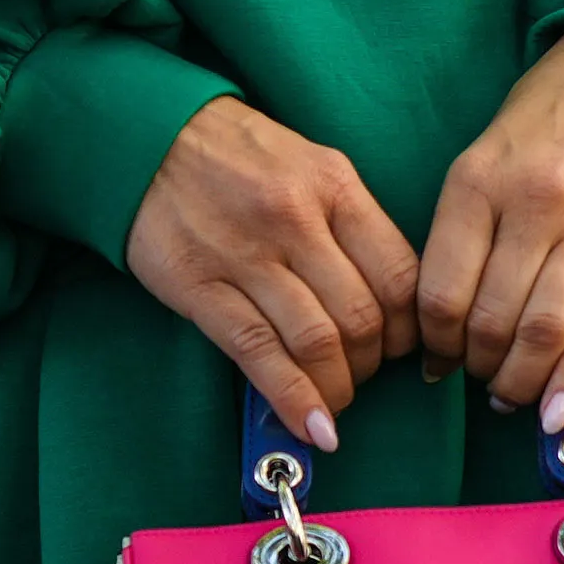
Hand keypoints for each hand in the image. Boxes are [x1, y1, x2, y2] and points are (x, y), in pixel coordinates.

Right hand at [124, 98, 418, 452]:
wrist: (151, 135)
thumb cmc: (243, 156)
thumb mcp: (314, 166)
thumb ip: (354, 225)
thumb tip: (394, 303)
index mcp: (335, 186)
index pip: (400, 275)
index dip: (412, 329)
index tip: (406, 349)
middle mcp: (296, 220)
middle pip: (362, 317)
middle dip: (373, 365)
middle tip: (364, 376)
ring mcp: (246, 255)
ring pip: (315, 342)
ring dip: (337, 390)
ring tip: (335, 404)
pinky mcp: (199, 287)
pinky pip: (257, 353)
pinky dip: (292, 399)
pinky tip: (312, 428)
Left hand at [419, 24, 563, 436]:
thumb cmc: (543, 121)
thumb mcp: (481, 158)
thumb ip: (461, 234)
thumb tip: (441, 324)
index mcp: (478, 182)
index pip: (441, 291)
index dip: (433, 343)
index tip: (434, 362)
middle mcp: (532, 205)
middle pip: (490, 319)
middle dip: (475, 366)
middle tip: (475, 379)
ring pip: (542, 331)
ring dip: (519, 380)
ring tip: (510, 393)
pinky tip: (556, 412)